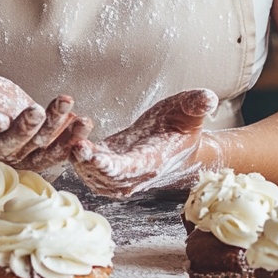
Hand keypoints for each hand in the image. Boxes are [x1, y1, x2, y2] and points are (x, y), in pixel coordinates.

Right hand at [0, 70, 91, 170]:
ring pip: (35, 149)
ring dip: (58, 135)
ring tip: (77, 118)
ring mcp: (12, 154)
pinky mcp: (32, 152)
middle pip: (8, 143)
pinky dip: (70, 142)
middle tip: (38, 110)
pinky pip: (53, 152)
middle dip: (25, 129)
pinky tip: (84, 126)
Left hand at [69, 89, 220, 197]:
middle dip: (91, 166)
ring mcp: (122, 172)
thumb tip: (209, 98)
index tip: (96, 157)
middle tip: (75, 148)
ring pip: (97, 179)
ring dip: (82, 166)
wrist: (178, 142)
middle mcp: (136, 172)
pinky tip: (68, 143)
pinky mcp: (109, 164)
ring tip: (69, 146)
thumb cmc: (183, 124)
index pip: (132, 169)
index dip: (113, 166)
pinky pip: (91, 171)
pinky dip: (79, 162)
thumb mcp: (192, 109)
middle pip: (110, 178)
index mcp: (154, 160)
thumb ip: (198, 104)